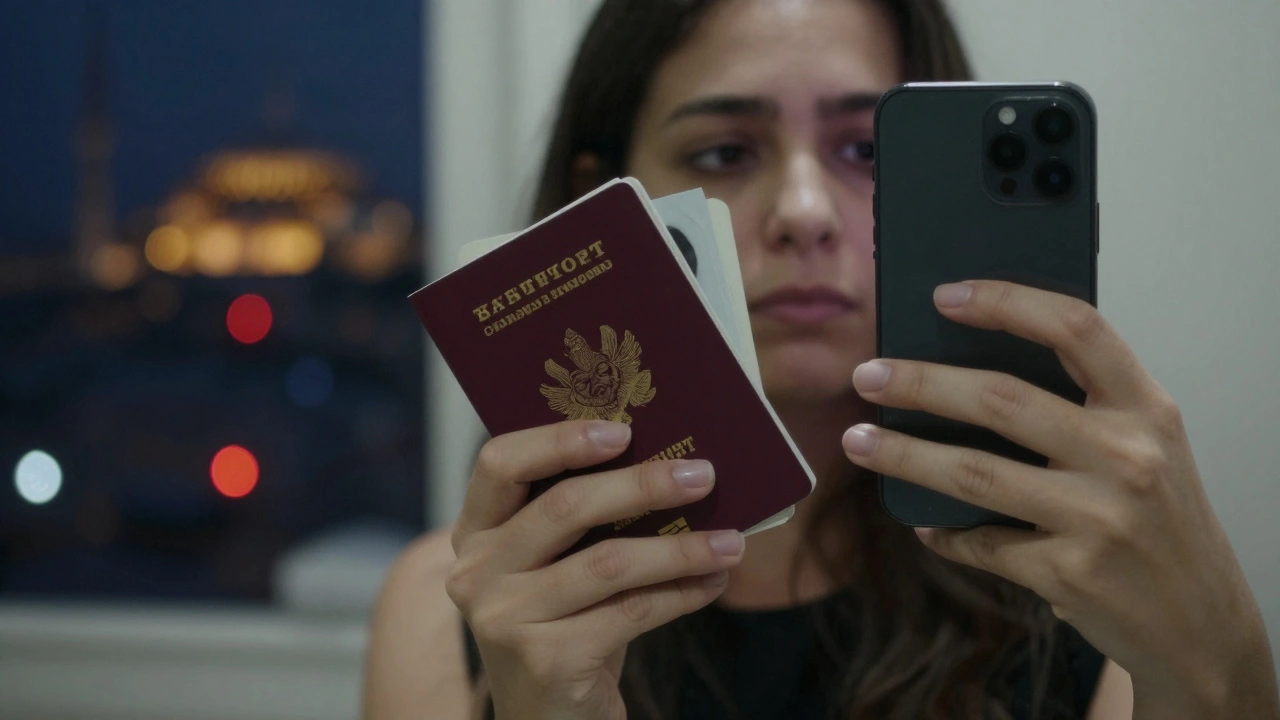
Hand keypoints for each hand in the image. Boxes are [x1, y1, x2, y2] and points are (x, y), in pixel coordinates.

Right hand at [447, 420, 744, 719]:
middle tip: (704, 474)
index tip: (623, 430)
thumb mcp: (559, 564)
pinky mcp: (545, 660)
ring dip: (681, 547)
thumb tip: (672, 460)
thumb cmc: (567, 623)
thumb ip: (585, 516)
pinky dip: (681, 593)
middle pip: (564, 506)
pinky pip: (630, 611)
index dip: (558, 440)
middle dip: (644, 485)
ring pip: (608, 562)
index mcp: (476, 531)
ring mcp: (504, 618)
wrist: (552, 719)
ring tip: (732, 541)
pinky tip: (714, 581)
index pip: (499, 463)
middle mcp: (476, 571)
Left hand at [842, 280, 1278, 718]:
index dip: (1005, 302)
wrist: (1202, 626)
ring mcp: (1098, 518)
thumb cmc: (1160, 520)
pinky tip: (923, 523)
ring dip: (903, 455)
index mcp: (1146, 409)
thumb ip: (1083, 406)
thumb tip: (966, 368)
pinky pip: (982, 542)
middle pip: (1001, 399)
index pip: (1076, 328)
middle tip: (867, 375)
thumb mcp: (1147, 446)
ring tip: (857, 440)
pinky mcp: (1068, 573)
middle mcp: (1126, 456)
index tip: (942, 296)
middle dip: (920, 383)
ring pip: (974, 472)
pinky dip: (944, 532)